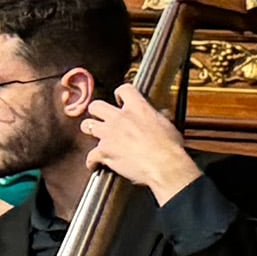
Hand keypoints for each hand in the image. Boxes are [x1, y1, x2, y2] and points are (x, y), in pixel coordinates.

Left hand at [81, 85, 200, 205]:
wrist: (165, 165)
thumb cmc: (170, 148)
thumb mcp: (168, 125)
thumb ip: (158, 117)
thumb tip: (160, 116)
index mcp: (138, 108)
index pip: (124, 90)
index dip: (120, 94)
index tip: (120, 100)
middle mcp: (120, 118)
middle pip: (96, 105)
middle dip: (96, 111)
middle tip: (100, 117)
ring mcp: (109, 134)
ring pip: (87, 126)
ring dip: (90, 131)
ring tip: (95, 137)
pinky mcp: (104, 151)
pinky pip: (90, 155)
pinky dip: (92, 161)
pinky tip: (95, 164)